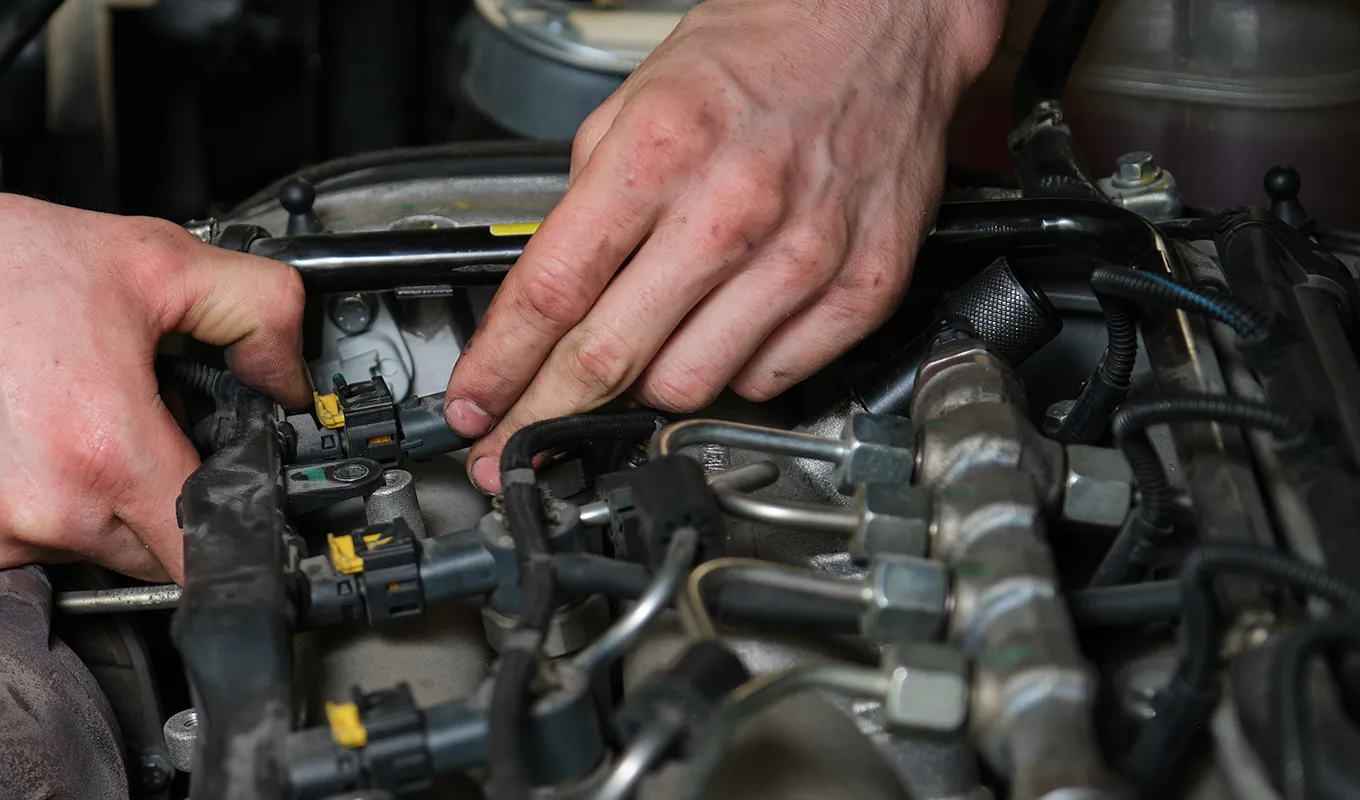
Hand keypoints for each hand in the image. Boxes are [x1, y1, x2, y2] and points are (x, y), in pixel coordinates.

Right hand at [0, 187, 307, 581]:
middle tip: (126, 420)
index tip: (228, 502)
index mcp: (107, 457)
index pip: (204, 553)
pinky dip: (23, 503)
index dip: (230, 526)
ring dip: (85, 500)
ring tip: (56, 415)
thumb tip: (291, 373)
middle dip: (154, 497)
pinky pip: (11, 544)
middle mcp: (42, 512)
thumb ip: (257, 310)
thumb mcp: (153, 260)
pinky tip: (8, 435)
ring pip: (78, 549)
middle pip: (145, 551)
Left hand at [443, 0, 1005, 490]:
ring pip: (689, 387)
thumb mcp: (640, 95)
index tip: (472, 408)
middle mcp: (731, 210)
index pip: (551, 291)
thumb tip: (554, 289)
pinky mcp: (863, 287)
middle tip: (512, 445)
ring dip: (649, 388)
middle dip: (543, 417)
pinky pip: (772, 377)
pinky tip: (729, 330)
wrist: (886, 24)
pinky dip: (738, 370)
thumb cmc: (766, 48)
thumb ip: (589, 197)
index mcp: (659, 153)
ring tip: (647, 350)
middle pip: (609, 359)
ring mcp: (803, 256)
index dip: (499, 367)